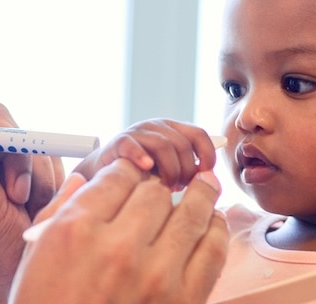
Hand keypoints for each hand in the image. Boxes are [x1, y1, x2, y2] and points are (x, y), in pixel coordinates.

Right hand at [10, 159, 227, 303]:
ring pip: (191, 213)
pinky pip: (212, 250)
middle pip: (155, 192)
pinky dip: (216, 231)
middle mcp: (118, 246)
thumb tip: (84, 181)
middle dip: (157, 188)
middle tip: (162, 191)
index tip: (132, 178)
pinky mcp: (183, 300)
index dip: (128, 172)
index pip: (118, 176)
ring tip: (205, 187)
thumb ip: (58, 212)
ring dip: (200, 196)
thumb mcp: (34, 258)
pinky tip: (213, 223)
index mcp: (76, 230)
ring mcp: (155, 274)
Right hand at [72, 119, 218, 190]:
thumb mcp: (169, 170)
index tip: (206, 176)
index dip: (207, 155)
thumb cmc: (142, 175)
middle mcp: (156, 127)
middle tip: (180, 188)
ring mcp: (137, 132)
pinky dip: (142, 157)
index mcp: (173, 130)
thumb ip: (188, 170)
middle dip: (186, 170)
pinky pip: (133, 145)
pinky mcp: (119, 142)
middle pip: (183, 144)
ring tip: (166, 187)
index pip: (199, 135)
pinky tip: (147, 170)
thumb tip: (209, 180)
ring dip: (170, 170)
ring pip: (164, 146)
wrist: (105, 173)